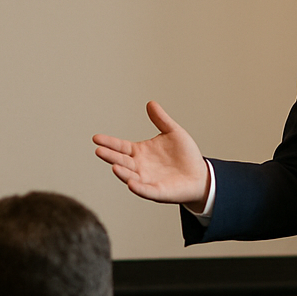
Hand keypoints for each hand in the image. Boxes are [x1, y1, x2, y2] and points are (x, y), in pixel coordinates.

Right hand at [92, 101, 210, 206]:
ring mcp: (147, 180)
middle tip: (99, 150)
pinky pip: (146, 190)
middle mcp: (140, 166)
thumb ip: (161, 119)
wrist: (200, 174)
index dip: (109, 142)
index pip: (121, 146)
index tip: (96, 138)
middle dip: (110, 156)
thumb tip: (151, 103)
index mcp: (140, 152)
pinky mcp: (158, 191)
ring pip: (130, 176)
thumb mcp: (173, 132)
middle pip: (121, 161)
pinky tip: (131, 183)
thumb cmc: (185, 155)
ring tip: (114, 166)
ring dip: (122, 173)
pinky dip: (138, 188)